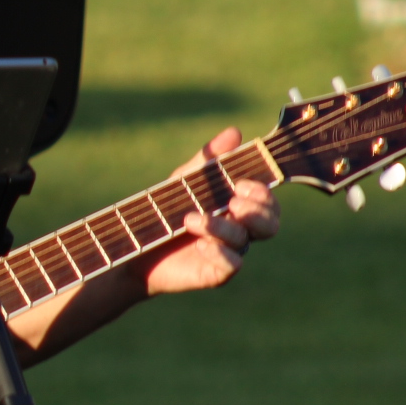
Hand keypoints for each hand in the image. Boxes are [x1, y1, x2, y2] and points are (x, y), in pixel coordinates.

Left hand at [136, 127, 280, 295]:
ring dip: (222, 226)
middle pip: (270, 224)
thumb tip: (235, 132)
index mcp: (239, 206)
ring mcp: (230, 252)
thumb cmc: (166, 209)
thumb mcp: (185, 180)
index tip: (240, 184)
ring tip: (191, 219)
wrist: (134, 244)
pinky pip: (231, 265)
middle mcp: (240, 230)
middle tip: (233, 203)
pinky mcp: (215, 272)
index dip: (262, 193)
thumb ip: (209, 160)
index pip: (267, 201)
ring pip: (244, 240)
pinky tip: (200, 243)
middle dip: (257, 211)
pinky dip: (220, 252)